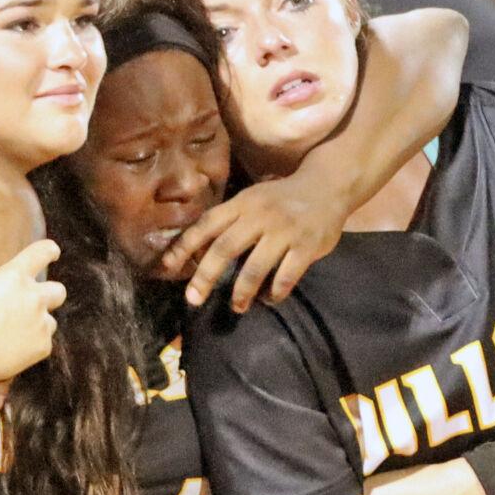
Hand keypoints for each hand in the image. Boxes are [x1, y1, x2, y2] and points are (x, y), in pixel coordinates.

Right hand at [0, 195, 46, 411]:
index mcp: (15, 276)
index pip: (42, 253)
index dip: (50, 251)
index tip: (52, 253)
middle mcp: (34, 297)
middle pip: (58, 291)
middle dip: (50, 295)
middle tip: (32, 303)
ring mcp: (40, 323)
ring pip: (50, 320)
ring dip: (38, 322)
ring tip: (14, 331)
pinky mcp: (42, 346)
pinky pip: (44, 341)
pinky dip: (32, 344)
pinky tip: (13, 347)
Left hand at [161, 176, 345, 312]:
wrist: (328, 186)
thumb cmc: (281, 199)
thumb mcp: (252, 200)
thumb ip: (229, 221)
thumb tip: (197, 252)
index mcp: (242, 204)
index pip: (206, 224)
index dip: (184, 246)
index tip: (167, 267)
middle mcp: (260, 215)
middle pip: (225, 248)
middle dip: (205, 276)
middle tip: (193, 299)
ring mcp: (284, 231)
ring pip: (255, 267)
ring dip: (242, 292)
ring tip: (236, 307)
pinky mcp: (306, 247)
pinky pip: (286, 277)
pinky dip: (275, 293)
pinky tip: (270, 299)